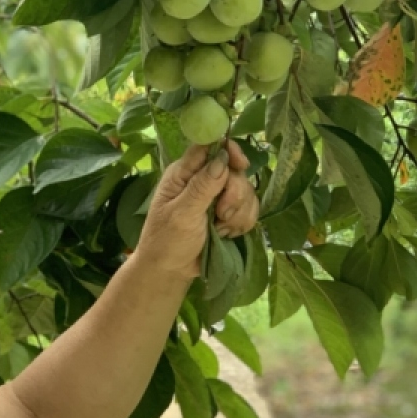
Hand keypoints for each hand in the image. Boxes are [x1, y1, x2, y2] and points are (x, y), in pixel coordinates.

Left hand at [133, 139, 259, 281]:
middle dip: (234, 194)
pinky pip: (250, 208)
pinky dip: (243, 222)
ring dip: (238, 213)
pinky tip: (228, 234)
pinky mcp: (229, 212)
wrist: (172, 270)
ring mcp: (217, 196)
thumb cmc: (167, 241)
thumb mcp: (182, 214)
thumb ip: (201, 187)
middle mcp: (201, 179)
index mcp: (183, 173)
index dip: (227, 150)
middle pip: (234, 170)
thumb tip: (222, 158)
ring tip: (220, 229)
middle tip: (221, 214)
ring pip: (246, 190)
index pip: (208, 147)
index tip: (240, 164)